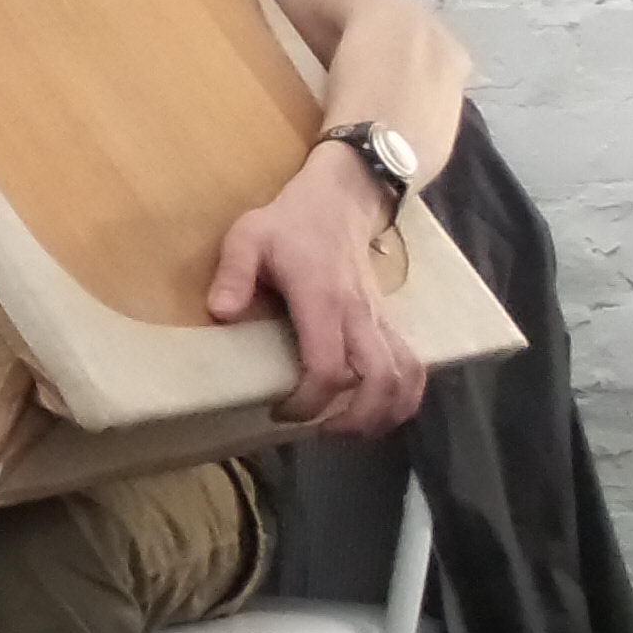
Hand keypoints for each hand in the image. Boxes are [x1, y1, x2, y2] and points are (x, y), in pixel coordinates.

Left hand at [207, 149, 427, 438]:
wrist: (341, 199)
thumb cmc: (289, 222)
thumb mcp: (248, 237)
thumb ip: (233, 274)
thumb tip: (221, 315)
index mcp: (323, 300)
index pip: (329, 368)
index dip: (310, 403)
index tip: (281, 412)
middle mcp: (360, 315)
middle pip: (381, 381)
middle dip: (357, 420)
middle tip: (323, 434)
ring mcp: (381, 318)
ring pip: (406, 375)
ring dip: (387, 413)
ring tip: (352, 430)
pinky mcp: (390, 321)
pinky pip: (412, 364)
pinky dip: (403, 395)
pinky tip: (377, 410)